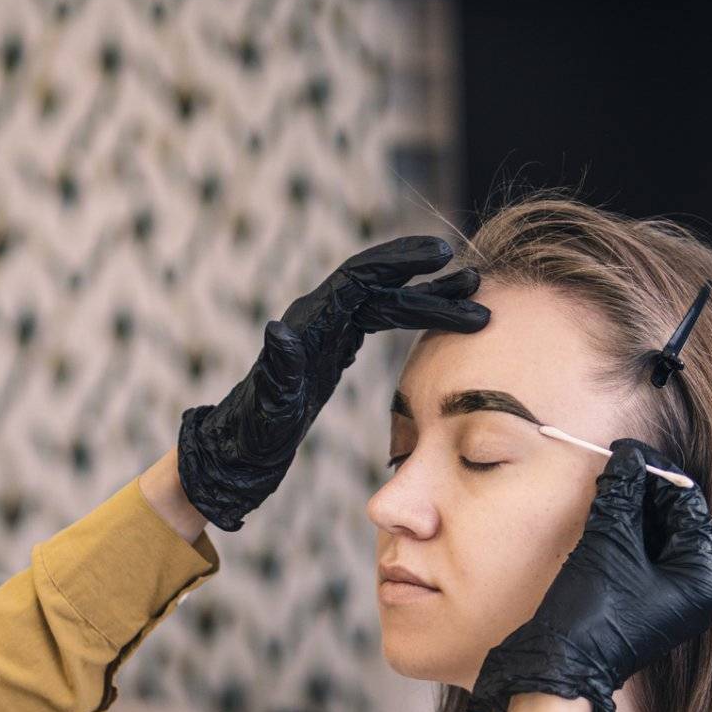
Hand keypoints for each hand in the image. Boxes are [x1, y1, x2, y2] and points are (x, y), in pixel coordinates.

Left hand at [176, 236, 487, 530]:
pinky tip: (436, 323)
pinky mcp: (331, 353)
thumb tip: (277, 329)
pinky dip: (409, 318)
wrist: (237, 455)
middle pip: (379, 286)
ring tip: (472, 298)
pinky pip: (377, 323)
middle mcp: (316, 322)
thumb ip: (277, 370)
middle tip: (474, 281)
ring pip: (383, 303)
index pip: (359, 279)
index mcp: (307, 326)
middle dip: (426, 282)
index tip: (442, 257)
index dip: (400, 263)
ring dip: (426, 300)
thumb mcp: (268, 409)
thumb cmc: (252, 436)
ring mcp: (325, 336)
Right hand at [470, 440, 711, 711]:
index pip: (690, 507)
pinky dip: (628, 532)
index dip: (658, 473)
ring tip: (607, 483)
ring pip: (660, 537)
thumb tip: (627, 458)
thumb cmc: (593, 612)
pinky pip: (645, 556)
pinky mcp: (647, 604)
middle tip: (617, 463)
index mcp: (703, 578)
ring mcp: (672, 599)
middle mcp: (696, 590)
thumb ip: (622, 495)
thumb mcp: (609, 544)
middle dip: (647, 490)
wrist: (560, 667)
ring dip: (634, 508)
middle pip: (678, 521)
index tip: (628, 451)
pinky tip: (606, 511)